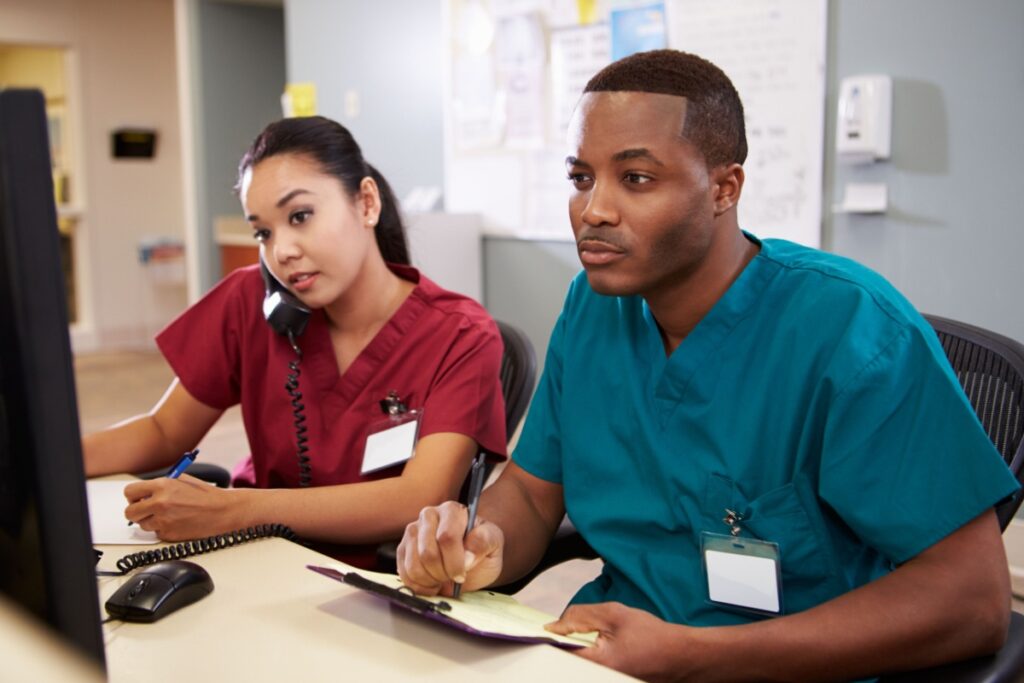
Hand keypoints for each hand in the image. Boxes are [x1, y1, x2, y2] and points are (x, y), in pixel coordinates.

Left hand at [123, 475, 239, 540]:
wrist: (223, 511)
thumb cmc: (206, 496)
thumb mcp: (183, 480)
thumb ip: (161, 484)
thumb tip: (144, 492)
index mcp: (162, 486)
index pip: (129, 492)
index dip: (133, 496)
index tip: (138, 498)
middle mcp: (159, 503)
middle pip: (130, 512)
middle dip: (137, 511)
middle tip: (147, 510)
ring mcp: (163, 520)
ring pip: (142, 525)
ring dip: (151, 521)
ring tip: (168, 515)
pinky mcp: (168, 534)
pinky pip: (156, 533)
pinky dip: (163, 529)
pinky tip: (177, 522)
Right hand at [396, 500, 503, 595]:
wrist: (471, 559)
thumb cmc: (482, 549)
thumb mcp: (494, 543)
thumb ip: (484, 542)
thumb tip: (466, 556)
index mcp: (452, 510)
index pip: (446, 537)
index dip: (455, 561)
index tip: (464, 572)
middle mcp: (429, 515)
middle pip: (427, 553)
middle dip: (443, 573)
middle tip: (454, 577)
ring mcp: (412, 532)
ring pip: (414, 565)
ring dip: (431, 580)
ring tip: (443, 579)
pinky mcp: (402, 549)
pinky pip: (404, 573)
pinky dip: (419, 586)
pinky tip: (432, 583)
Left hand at [546, 602, 698, 681]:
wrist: (681, 655)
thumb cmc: (652, 635)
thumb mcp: (615, 615)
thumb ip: (581, 616)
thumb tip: (554, 625)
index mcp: (597, 663)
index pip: (558, 651)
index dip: (550, 636)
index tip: (546, 626)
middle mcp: (597, 677)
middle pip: (566, 659)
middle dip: (565, 641)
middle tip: (573, 629)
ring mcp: (604, 679)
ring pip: (577, 661)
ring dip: (577, 647)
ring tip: (592, 637)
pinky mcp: (609, 678)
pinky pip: (588, 665)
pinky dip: (588, 653)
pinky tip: (600, 644)